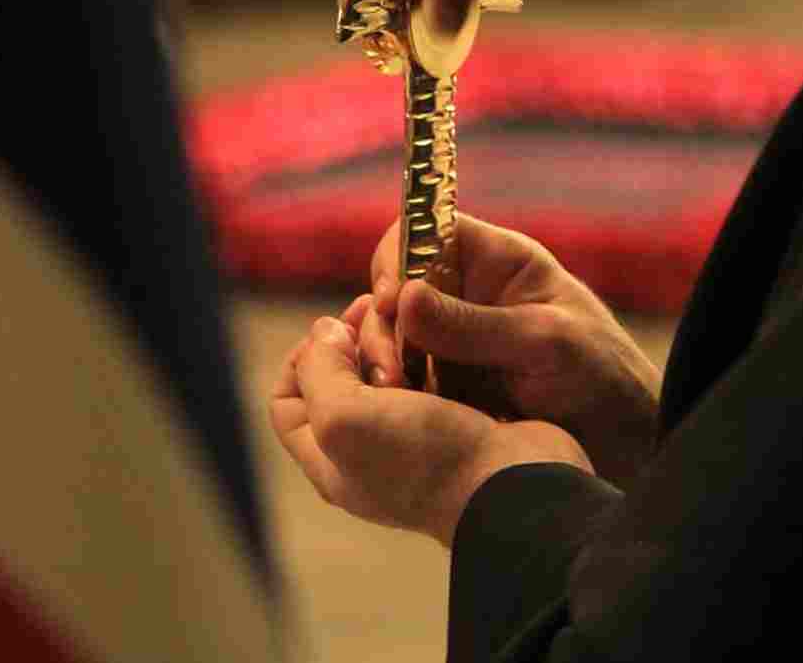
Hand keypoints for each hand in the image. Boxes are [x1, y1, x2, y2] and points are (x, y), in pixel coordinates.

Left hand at [271, 311, 591, 546]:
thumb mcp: (345, 419)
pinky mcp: (457, 415)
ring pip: (386, 365)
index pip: (287, 402)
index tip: (335, 332)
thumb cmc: (426, 462)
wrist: (514, 482)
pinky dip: (431, 345)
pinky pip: (431, 368)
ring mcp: (415, 434)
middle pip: (339, 376)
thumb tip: (324, 333)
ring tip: (412, 323)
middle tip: (381, 320)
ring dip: (394, 336)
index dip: (301, 358)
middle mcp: (368, 449)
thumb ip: (318, 371)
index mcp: (331, 460)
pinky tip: (442, 331)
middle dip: (354, 339)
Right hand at [358, 216, 661, 487]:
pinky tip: (394, 409)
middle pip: (397, 287)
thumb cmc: (601, 375)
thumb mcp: (544, 343)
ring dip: (382, 359)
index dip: (397, 258)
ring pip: (392, 334)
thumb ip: (474, 324)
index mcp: (497, 262)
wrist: (624, 443)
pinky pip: (402, 375)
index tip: (389, 300)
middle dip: (383, 322)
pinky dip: (391, 389)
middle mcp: (467, 293)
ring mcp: (453, 340)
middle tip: (391, 370)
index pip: (425, 233)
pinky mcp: (446, 383)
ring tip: (393, 394)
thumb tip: (404, 297)